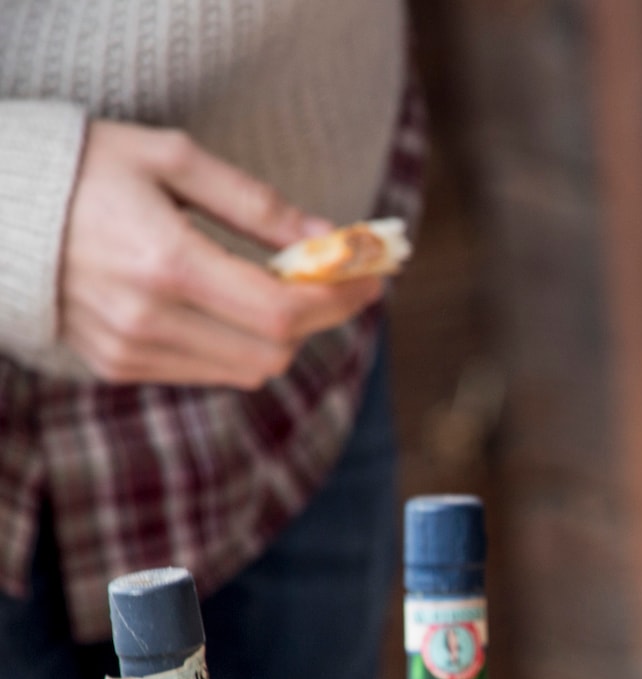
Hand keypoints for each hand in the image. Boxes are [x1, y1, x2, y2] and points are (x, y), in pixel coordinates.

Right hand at [59, 121, 384, 389]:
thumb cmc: (86, 167)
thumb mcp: (173, 159)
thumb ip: (257, 205)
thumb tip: (330, 241)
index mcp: (164, 263)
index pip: (283, 310)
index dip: (340, 299)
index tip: (372, 276)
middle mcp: (146, 319)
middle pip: (274, 351)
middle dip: (318, 318)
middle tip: (337, 281)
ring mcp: (128, 351)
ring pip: (246, 371)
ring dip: (280, 335)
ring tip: (282, 287)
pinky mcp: (116, 367)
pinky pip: (207, 371)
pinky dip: (236, 344)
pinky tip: (231, 303)